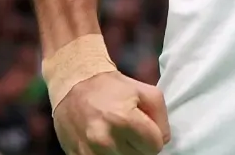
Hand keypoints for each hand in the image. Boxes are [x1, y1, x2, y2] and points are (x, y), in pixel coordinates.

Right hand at [52, 71, 168, 154]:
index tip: (143, 128)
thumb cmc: (109, 88)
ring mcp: (90, 152)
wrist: (71, 86)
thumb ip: (160, 115)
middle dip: (138, 146)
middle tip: (128, 131)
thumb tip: (163, 139)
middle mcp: (105, 139)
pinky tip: (105, 144)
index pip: (155, 146)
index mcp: (123, 118)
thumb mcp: (142, 90)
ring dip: (124, 152)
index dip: (153, 137)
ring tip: (116, 137)